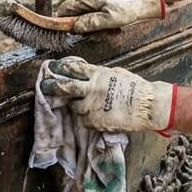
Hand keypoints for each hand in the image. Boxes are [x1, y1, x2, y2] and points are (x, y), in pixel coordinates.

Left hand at [41, 57, 176, 133]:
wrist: (147, 106)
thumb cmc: (135, 88)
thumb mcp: (116, 73)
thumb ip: (99, 75)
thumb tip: (88, 75)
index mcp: (96, 75)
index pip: (73, 69)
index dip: (61, 68)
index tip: (53, 69)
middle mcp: (90, 90)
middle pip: (65, 88)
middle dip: (53, 86)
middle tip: (44, 86)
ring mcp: (91, 107)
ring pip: (75, 107)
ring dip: (78, 106)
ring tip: (87, 105)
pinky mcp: (94, 122)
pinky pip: (85, 120)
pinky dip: (88, 118)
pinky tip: (99, 115)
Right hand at [54, 0, 164, 32]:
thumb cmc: (130, 6)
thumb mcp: (109, 19)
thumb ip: (89, 23)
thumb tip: (74, 27)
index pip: (64, 10)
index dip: (66, 23)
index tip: (76, 33)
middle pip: (76, 15)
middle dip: (87, 27)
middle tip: (101, 34)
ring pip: (87, 15)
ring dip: (97, 26)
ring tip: (112, 29)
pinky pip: (96, 12)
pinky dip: (103, 20)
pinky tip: (114, 24)